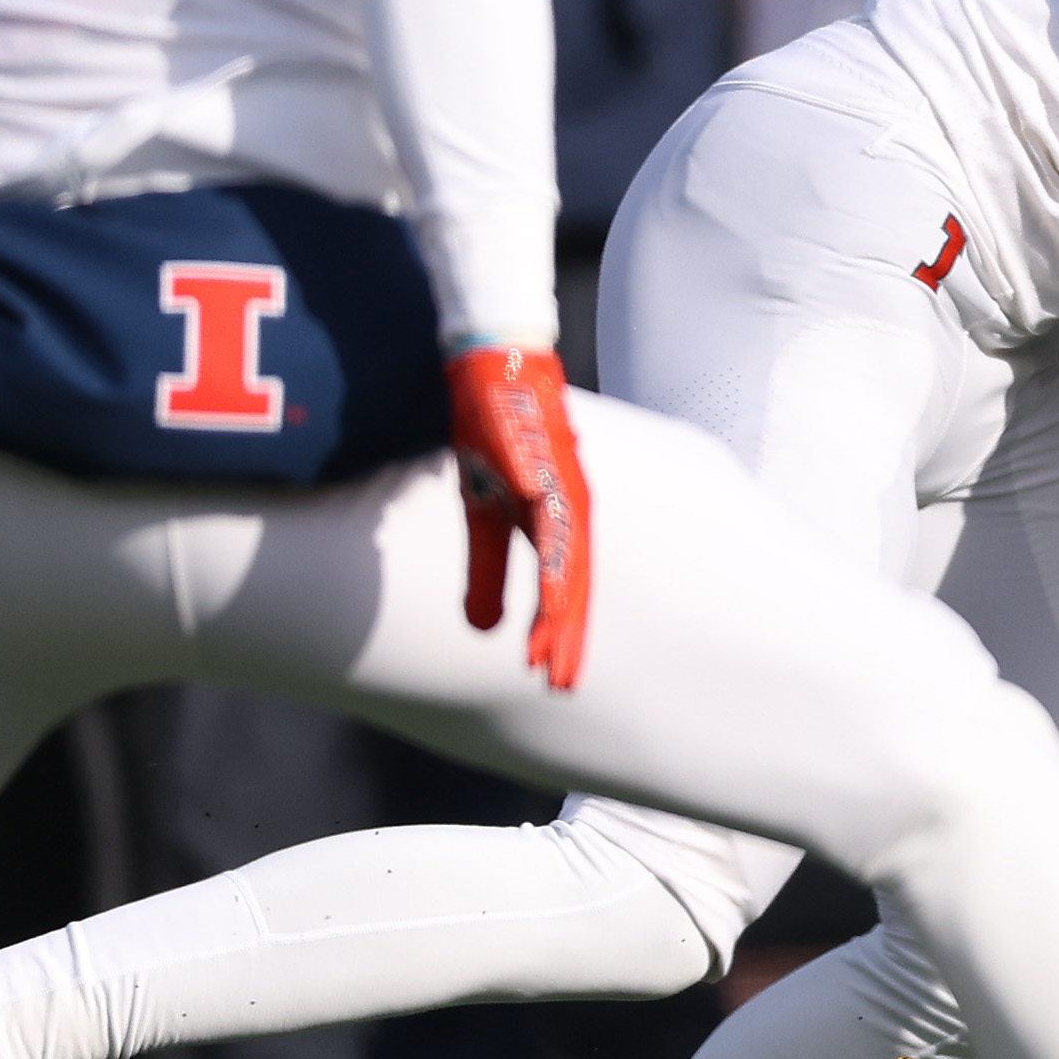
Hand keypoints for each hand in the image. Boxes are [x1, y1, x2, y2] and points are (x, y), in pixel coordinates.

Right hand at [449, 344, 591, 690]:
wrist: (490, 372)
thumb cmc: (492, 439)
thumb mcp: (481, 515)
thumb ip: (486, 570)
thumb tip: (482, 627)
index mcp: (556, 522)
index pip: (566, 589)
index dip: (563, 634)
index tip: (555, 678)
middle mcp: (570, 511)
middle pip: (576, 589)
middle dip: (570, 640)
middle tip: (563, 686)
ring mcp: (564, 492)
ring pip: (570, 567)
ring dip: (564, 615)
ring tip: (552, 657)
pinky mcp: (545, 474)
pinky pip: (553, 531)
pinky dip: (554, 567)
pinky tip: (551, 598)